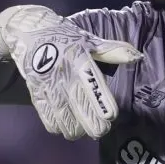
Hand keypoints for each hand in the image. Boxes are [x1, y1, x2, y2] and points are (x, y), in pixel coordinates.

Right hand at [0, 5, 142, 139]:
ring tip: (83, 132)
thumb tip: (136, 56)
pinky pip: (45, 115)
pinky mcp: (35, 90)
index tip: (110, 115)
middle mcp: (63, 72)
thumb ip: (112, 51)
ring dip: (74, 127)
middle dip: (91, 122)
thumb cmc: (65, 38)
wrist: (28, 31)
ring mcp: (47, 83)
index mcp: (78, 58)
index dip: (101, 101)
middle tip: (101, 131)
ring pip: (62, 114)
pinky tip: (64, 128)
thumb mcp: (89, 40)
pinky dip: (56, 125)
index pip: (91, 81)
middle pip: (78, 103)